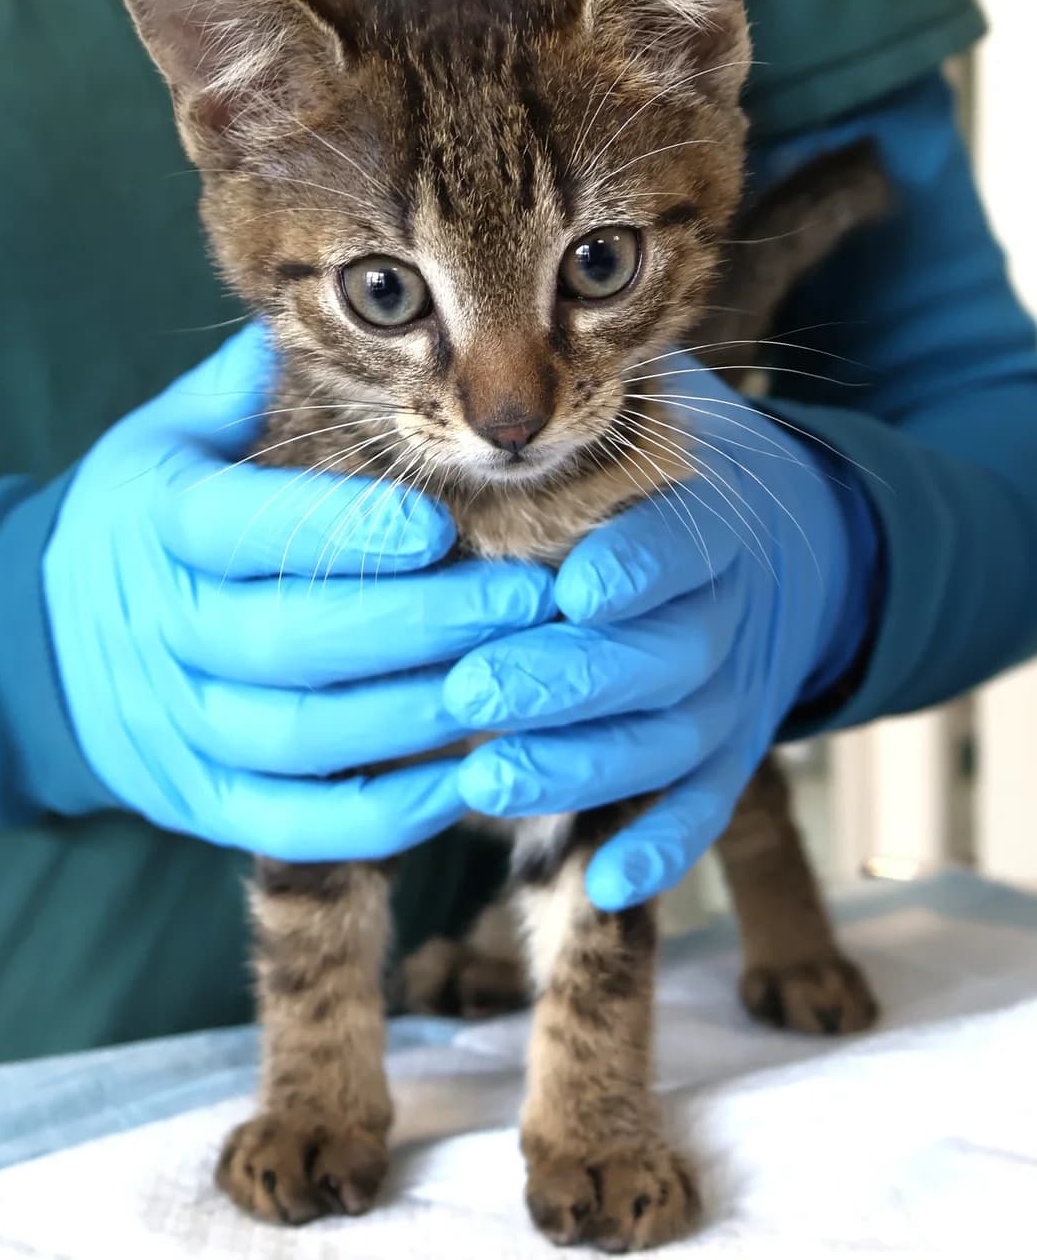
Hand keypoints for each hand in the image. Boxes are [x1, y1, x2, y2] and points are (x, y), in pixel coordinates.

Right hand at [43, 325, 551, 856]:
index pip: (243, 529)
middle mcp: (164, 628)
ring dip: (415, 716)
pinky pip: (298, 823)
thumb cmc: (147, 519)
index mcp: (160, 522)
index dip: (340, 531)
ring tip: (515, 680)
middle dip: (417, 624)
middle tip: (527, 600)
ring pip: (300, 738)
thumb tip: (324, 316)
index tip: (438, 522)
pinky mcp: (205, 801)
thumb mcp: (172, 435)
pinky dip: (384, 815)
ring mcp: (180, 725)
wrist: (43, 644)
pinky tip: (467, 776)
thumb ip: (249, 388)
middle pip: (287, 641)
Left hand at [444, 360, 876, 907]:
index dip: (635, 568)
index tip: (571, 587)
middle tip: (472, 693)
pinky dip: (658, 848)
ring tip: (485, 781)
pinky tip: (604, 883)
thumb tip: (488, 376)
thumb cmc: (669, 469)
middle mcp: (726, 614)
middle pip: (661, 657)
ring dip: (580, 768)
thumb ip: (590, 394)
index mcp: (709, 519)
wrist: (787, 548)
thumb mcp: (652, 409)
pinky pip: (700, 812)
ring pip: (665, 743)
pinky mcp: (725, 756)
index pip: (681, 544)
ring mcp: (729, 695)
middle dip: (565, 679)